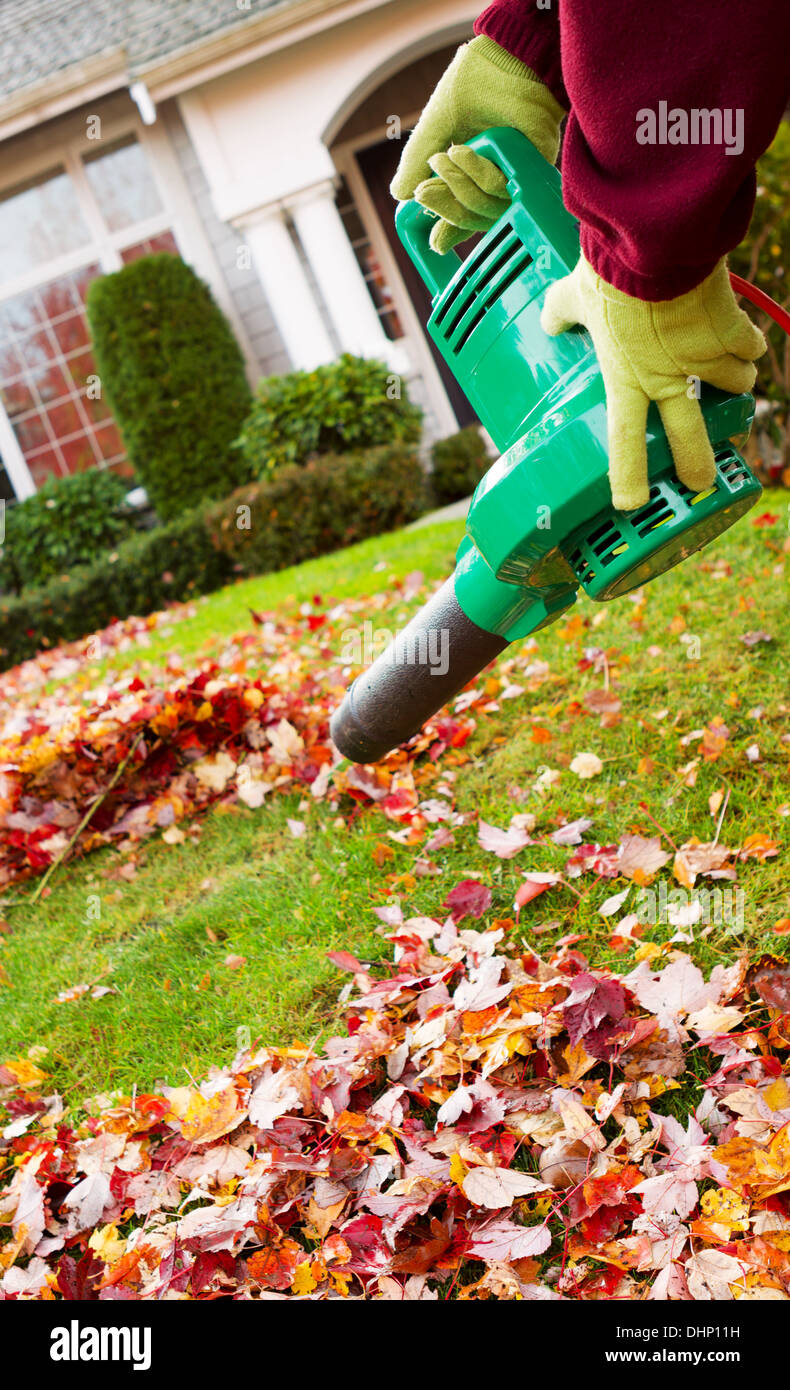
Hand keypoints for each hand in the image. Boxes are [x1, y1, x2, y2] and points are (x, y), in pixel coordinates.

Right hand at [390, 36, 564, 254]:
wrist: (503, 58)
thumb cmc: (475, 85)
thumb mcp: (436, 127)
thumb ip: (418, 160)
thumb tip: (399, 195)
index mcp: (475, 174)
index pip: (465, 215)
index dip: (449, 232)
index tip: (433, 241)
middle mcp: (498, 180)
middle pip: (473, 219)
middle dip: (444, 208)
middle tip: (423, 192)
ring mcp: (517, 176)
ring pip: (488, 210)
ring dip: (460, 185)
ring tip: (446, 156)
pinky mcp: (533, 168)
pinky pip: (503, 189)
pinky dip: (479, 173)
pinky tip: (464, 151)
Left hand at [541, 255, 766, 510]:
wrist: (655, 240)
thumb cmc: (610, 269)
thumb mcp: (573, 293)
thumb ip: (561, 312)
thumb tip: (549, 319)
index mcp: (625, 377)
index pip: (624, 440)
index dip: (628, 476)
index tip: (631, 503)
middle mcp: (668, 377)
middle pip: (689, 436)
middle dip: (698, 463)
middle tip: (702, 480)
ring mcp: (705, 356)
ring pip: (736, 385)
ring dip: (736, 382)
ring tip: (733, 378)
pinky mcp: (732, 329)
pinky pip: (751, 346)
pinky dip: (749, 342)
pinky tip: (745, 339)